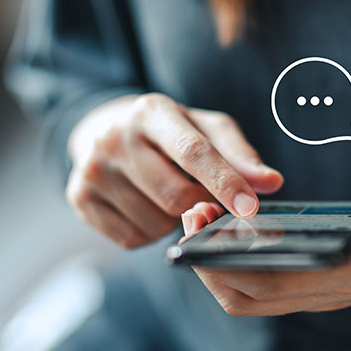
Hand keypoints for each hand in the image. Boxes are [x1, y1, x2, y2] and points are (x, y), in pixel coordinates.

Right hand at [66, 93, 282, 247]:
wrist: (107, 132)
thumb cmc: (171, 133)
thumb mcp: (207, 130)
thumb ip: (240, 155)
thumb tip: (271, 183)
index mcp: (151, 111)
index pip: (194, 152)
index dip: (225, 183)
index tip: (250, 208)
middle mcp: (114, 136)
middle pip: (176, 197)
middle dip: (199, 205)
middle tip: (199, 193)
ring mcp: (92, 169)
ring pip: (155, 223)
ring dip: (172, 221)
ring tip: (165, 194)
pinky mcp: (79, 197)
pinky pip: (131, 239)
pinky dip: (148, 232)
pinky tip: (144, 206)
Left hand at [182, 190, 350, 316]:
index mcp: (344, 278)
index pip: (272, 283)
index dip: (229, 260)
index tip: (204, 222)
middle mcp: (319, 294)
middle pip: (245, 294)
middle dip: (207, 259)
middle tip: (192, 212)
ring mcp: (310, 293)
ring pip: (245, 296)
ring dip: (213, 263)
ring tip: (201, 217)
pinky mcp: (304, 284)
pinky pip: (254, 285)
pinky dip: (229, 262)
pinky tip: (225, 228)